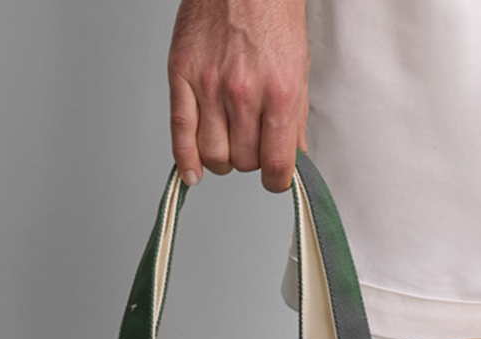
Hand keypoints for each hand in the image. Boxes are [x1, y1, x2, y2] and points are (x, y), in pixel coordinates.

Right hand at [168, 0, 307, 190]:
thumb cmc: (273, 17)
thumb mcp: (300, 69)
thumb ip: (295, 117)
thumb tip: (293, 155)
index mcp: (279, 92)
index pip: (276, 162)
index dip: (277, 180)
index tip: (275, 180)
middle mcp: (243, 93)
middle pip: (243, 160)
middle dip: (251, 161)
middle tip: (253, 148)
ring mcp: (208, 85)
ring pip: (213, 153)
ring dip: (223, 160)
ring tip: (229, 147)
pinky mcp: (181, 75)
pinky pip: (180, 130)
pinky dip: (185, 160)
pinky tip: (193, 173)